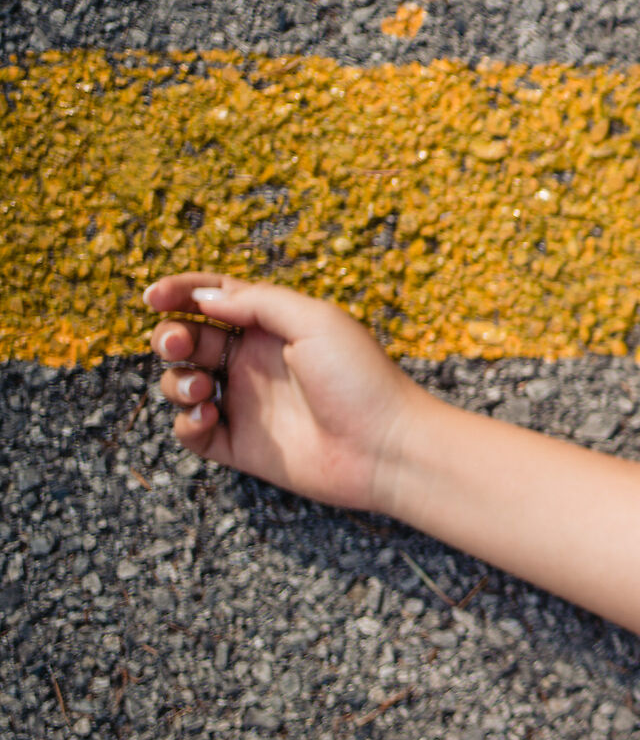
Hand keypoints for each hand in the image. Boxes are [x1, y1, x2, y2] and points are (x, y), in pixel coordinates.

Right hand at [143, 273, 432, 512]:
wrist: (387, 447)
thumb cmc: (361, 379)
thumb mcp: (314, 321)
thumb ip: (258, 303)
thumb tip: (204, 295)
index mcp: (274, 328)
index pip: (215, 300)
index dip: (180, 292)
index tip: (152, 295)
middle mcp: (255, 363)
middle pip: (189, 339)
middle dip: (170, 336)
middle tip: (178, 343)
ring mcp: (247, 404)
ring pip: (183, 383)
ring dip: (177, 380)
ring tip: (204, 388)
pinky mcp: (241, 445)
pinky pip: (193, 431)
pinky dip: (187, 421)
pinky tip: (209, 415)